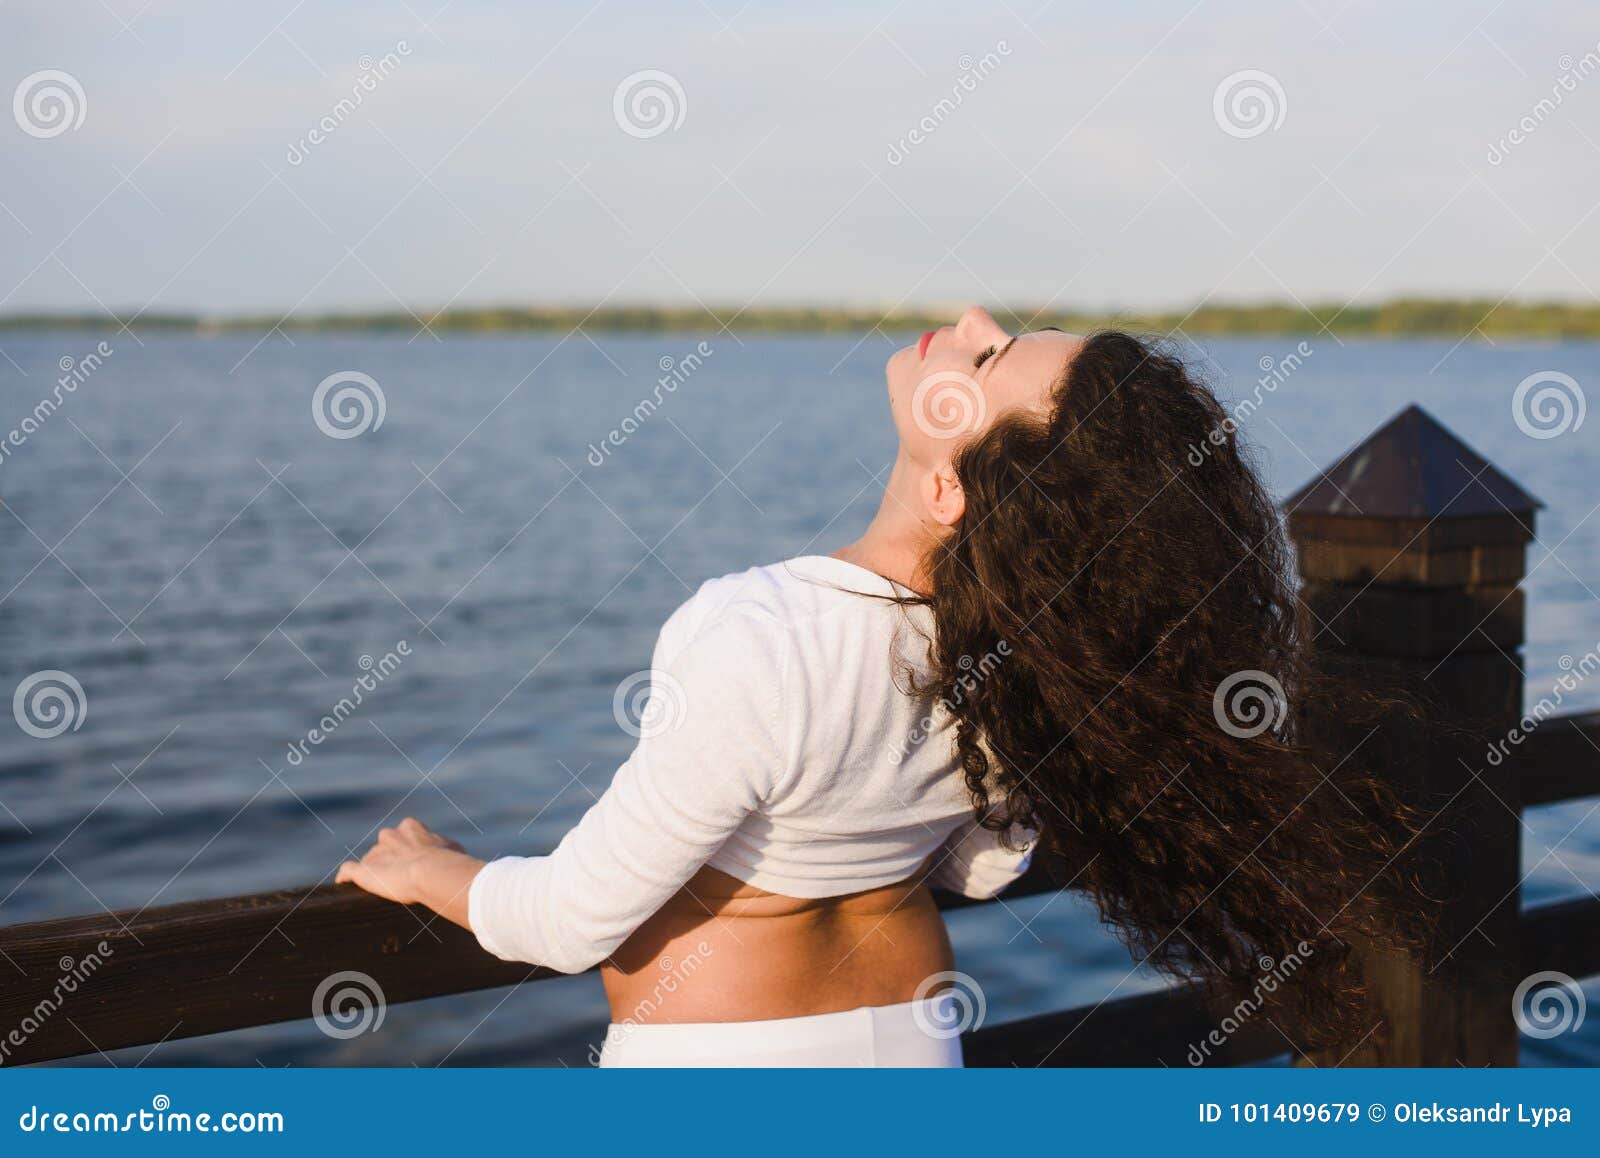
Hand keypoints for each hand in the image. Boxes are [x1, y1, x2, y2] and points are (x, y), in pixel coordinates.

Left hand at [337, 818, 481, 923]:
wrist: (433, 872)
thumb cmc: (449, 860)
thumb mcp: (453, 847)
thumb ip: (446, 847)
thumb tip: (453, 853)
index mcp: (410, 827)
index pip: (403, 835)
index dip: (409, 849)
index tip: (416, 862)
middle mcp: (390, 836)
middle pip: (385, 846)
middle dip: (391, 859)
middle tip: (402, 877)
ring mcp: (374, 853)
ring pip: (370, 861)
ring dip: (375, 872)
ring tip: (385, 889)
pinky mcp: (362, 871)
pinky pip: (348, 871)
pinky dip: (346, 878)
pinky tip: (346, 885)